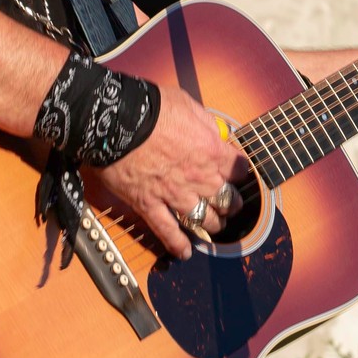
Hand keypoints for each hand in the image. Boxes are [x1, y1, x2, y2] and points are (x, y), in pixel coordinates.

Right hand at [90, 84, 248, 259]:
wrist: (116, 121)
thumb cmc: (151, 107)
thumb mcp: (187, 104)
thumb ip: (205, 122)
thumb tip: (215, 131)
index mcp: (211, 150)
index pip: (238, 169)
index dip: (240, 172)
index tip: (239, 174)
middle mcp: (198, 177)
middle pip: (226, 199)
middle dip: (232, 204)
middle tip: (232, 206)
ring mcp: (174, 194)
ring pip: (203, 219)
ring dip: (213, 224)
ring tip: (215, 226)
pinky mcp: (149, 205)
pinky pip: (167, 231)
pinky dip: (177, 244)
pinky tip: (185, 253)